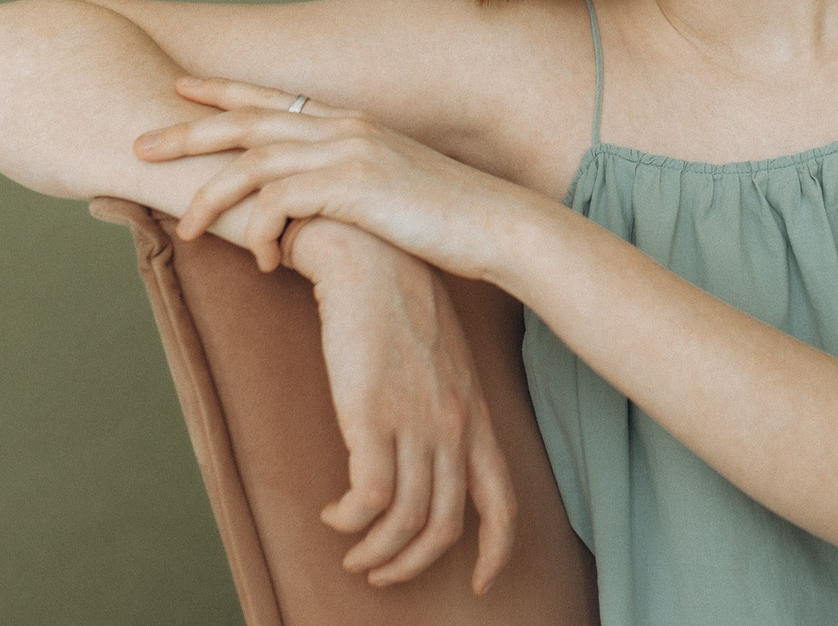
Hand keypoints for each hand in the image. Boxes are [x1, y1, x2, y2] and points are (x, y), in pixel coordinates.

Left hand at [133, 75, 533, 279]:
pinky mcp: (354, 186)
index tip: (179, 89)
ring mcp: (349, 152)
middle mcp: (345, 127)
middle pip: (246, 120)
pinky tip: (265, 261)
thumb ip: (349, 186)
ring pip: (253, 163)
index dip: (222, 91)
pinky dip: (262, 232)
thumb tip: (313, 206)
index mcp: (351, 122)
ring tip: (184, 230)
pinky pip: (281, 202)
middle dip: (187, 131)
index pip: (273, 99)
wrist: (498, 227)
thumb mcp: (391, 192)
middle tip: (137, 146)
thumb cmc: (448, 221)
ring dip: (211, 197)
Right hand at [287, 218, 516, 595]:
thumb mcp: (446, 362)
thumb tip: (433, 455)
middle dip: (412, 563)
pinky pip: (367, 497)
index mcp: (477, 414)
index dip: (496, 550)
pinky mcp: (371, 415)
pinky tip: (333, 514)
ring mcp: (416, 422)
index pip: (504, 501)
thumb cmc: (402, 305)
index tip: (481, 581)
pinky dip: (349, 520)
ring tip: (352, 552)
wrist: (372, 257)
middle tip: (382, 572)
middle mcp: (454, 425)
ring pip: (404, 521)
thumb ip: (449, 408)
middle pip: (444, 525)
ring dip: (374, 552)